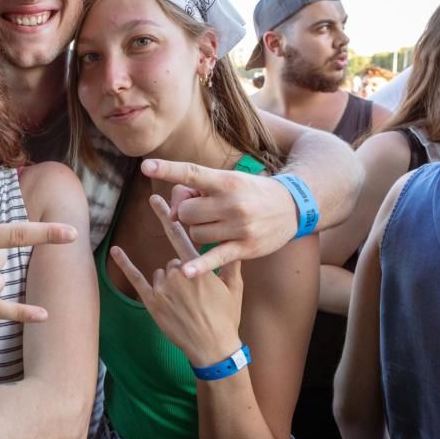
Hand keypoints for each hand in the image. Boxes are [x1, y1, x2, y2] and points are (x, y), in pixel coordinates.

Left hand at [110, 194, 243, 365]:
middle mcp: (177, 273)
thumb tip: (234, 241)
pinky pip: (137, 278)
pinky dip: (125, 264)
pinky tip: (116, 251)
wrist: (213, 347)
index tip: (156, 199)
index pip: (179, 235)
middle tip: (196, 297)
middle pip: (172, 261)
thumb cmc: (226, 317)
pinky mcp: (152, 302)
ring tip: (185, 305)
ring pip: (160, 274)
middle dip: (181, 274)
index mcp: (196, 266)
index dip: (167, 216)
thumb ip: (230, 261)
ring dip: (169, 284)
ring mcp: (163, 288)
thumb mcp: (234, 287)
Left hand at [141, 159, 296, 276]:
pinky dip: (200, 265)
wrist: (293, 207)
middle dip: (186, 213)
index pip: (192, 172)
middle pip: (186, 212)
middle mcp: (232, 202)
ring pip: (195, 234)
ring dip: (198, 231)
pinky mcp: (245, 247)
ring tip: (216, 225)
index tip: (146, 166)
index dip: (167, 170)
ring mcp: (239, 226)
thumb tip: (170, 213)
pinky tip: (185, 272)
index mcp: (226, 181)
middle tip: (202, 210)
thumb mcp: (228, 181)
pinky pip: (215, 257)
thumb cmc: (250, 191)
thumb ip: (196, 191)